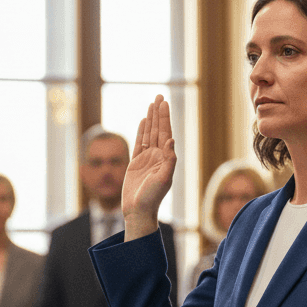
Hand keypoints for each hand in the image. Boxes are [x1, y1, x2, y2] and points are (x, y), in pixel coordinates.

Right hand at [122, 95, 177, 239]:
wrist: (138, 211)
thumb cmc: (152, 198)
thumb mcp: (164, 179)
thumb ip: (169, 160)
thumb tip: (171, 141)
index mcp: (165, 158)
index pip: (165, 133)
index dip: (164, 118)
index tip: (163, 103)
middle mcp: (157, 156)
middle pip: (158, 129)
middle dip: (158, 113)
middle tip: (159, 96)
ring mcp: (146, 159)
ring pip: (149, 134)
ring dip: (150, 119)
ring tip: (151, 104)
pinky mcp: (135, 163)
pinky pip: (138, 143)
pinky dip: (141, 131)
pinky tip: (142, 122)